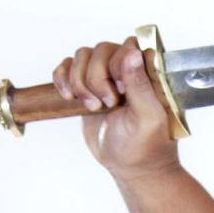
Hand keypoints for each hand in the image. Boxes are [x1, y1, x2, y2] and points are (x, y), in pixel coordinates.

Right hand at [52, 36, 181, 183]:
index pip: (131, 46)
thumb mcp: (148, 118)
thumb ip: (141, 85)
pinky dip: (63, 78)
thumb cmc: (146, 146)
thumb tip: (133, 52)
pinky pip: (67, 66)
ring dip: (80, 81)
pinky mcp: (87, 87)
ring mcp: (106, 78)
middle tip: (107, 103)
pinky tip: (70, 98)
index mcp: (150, 75)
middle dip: (97, 77)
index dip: (120, 62)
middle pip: (102, 49)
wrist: (128, 167)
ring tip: (93, 107)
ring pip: (82, 56)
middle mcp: (128, 71)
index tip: (121, 88)